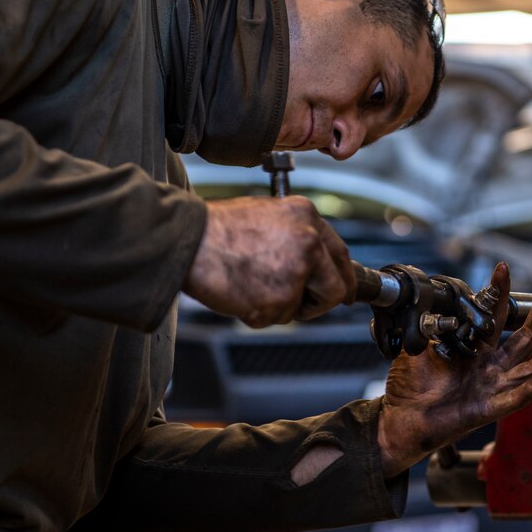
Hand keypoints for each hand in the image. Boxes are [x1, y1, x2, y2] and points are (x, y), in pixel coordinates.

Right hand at [183, 196, 354, 326]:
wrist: (186, 239)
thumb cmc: (216, 228)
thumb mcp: (268, 214)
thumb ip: (296, 236)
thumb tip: (314, 262)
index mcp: (307, 216)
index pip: (340, 254)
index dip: (343, 277)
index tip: (346, 291)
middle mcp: (309, 241)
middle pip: (336, 287)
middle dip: (321, 301)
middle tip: (306, 305)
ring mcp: (296, 271)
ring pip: (304, 307)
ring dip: (282, 305)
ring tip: (252, 283)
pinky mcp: (278, 298)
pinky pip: (278, 317)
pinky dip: (259, 312)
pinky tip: (241, 291)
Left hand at [376, 263, 531, 476]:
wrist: (400, 419)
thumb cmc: (409, 388)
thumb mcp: (417, 347)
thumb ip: (428, 325)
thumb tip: (431, 301)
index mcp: (476, 351)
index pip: (495, 317)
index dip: (500, 293)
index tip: (503, 268)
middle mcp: (491, 368)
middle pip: (525, 337)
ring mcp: (494, 388)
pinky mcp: (490, 408)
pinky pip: (519, 396)